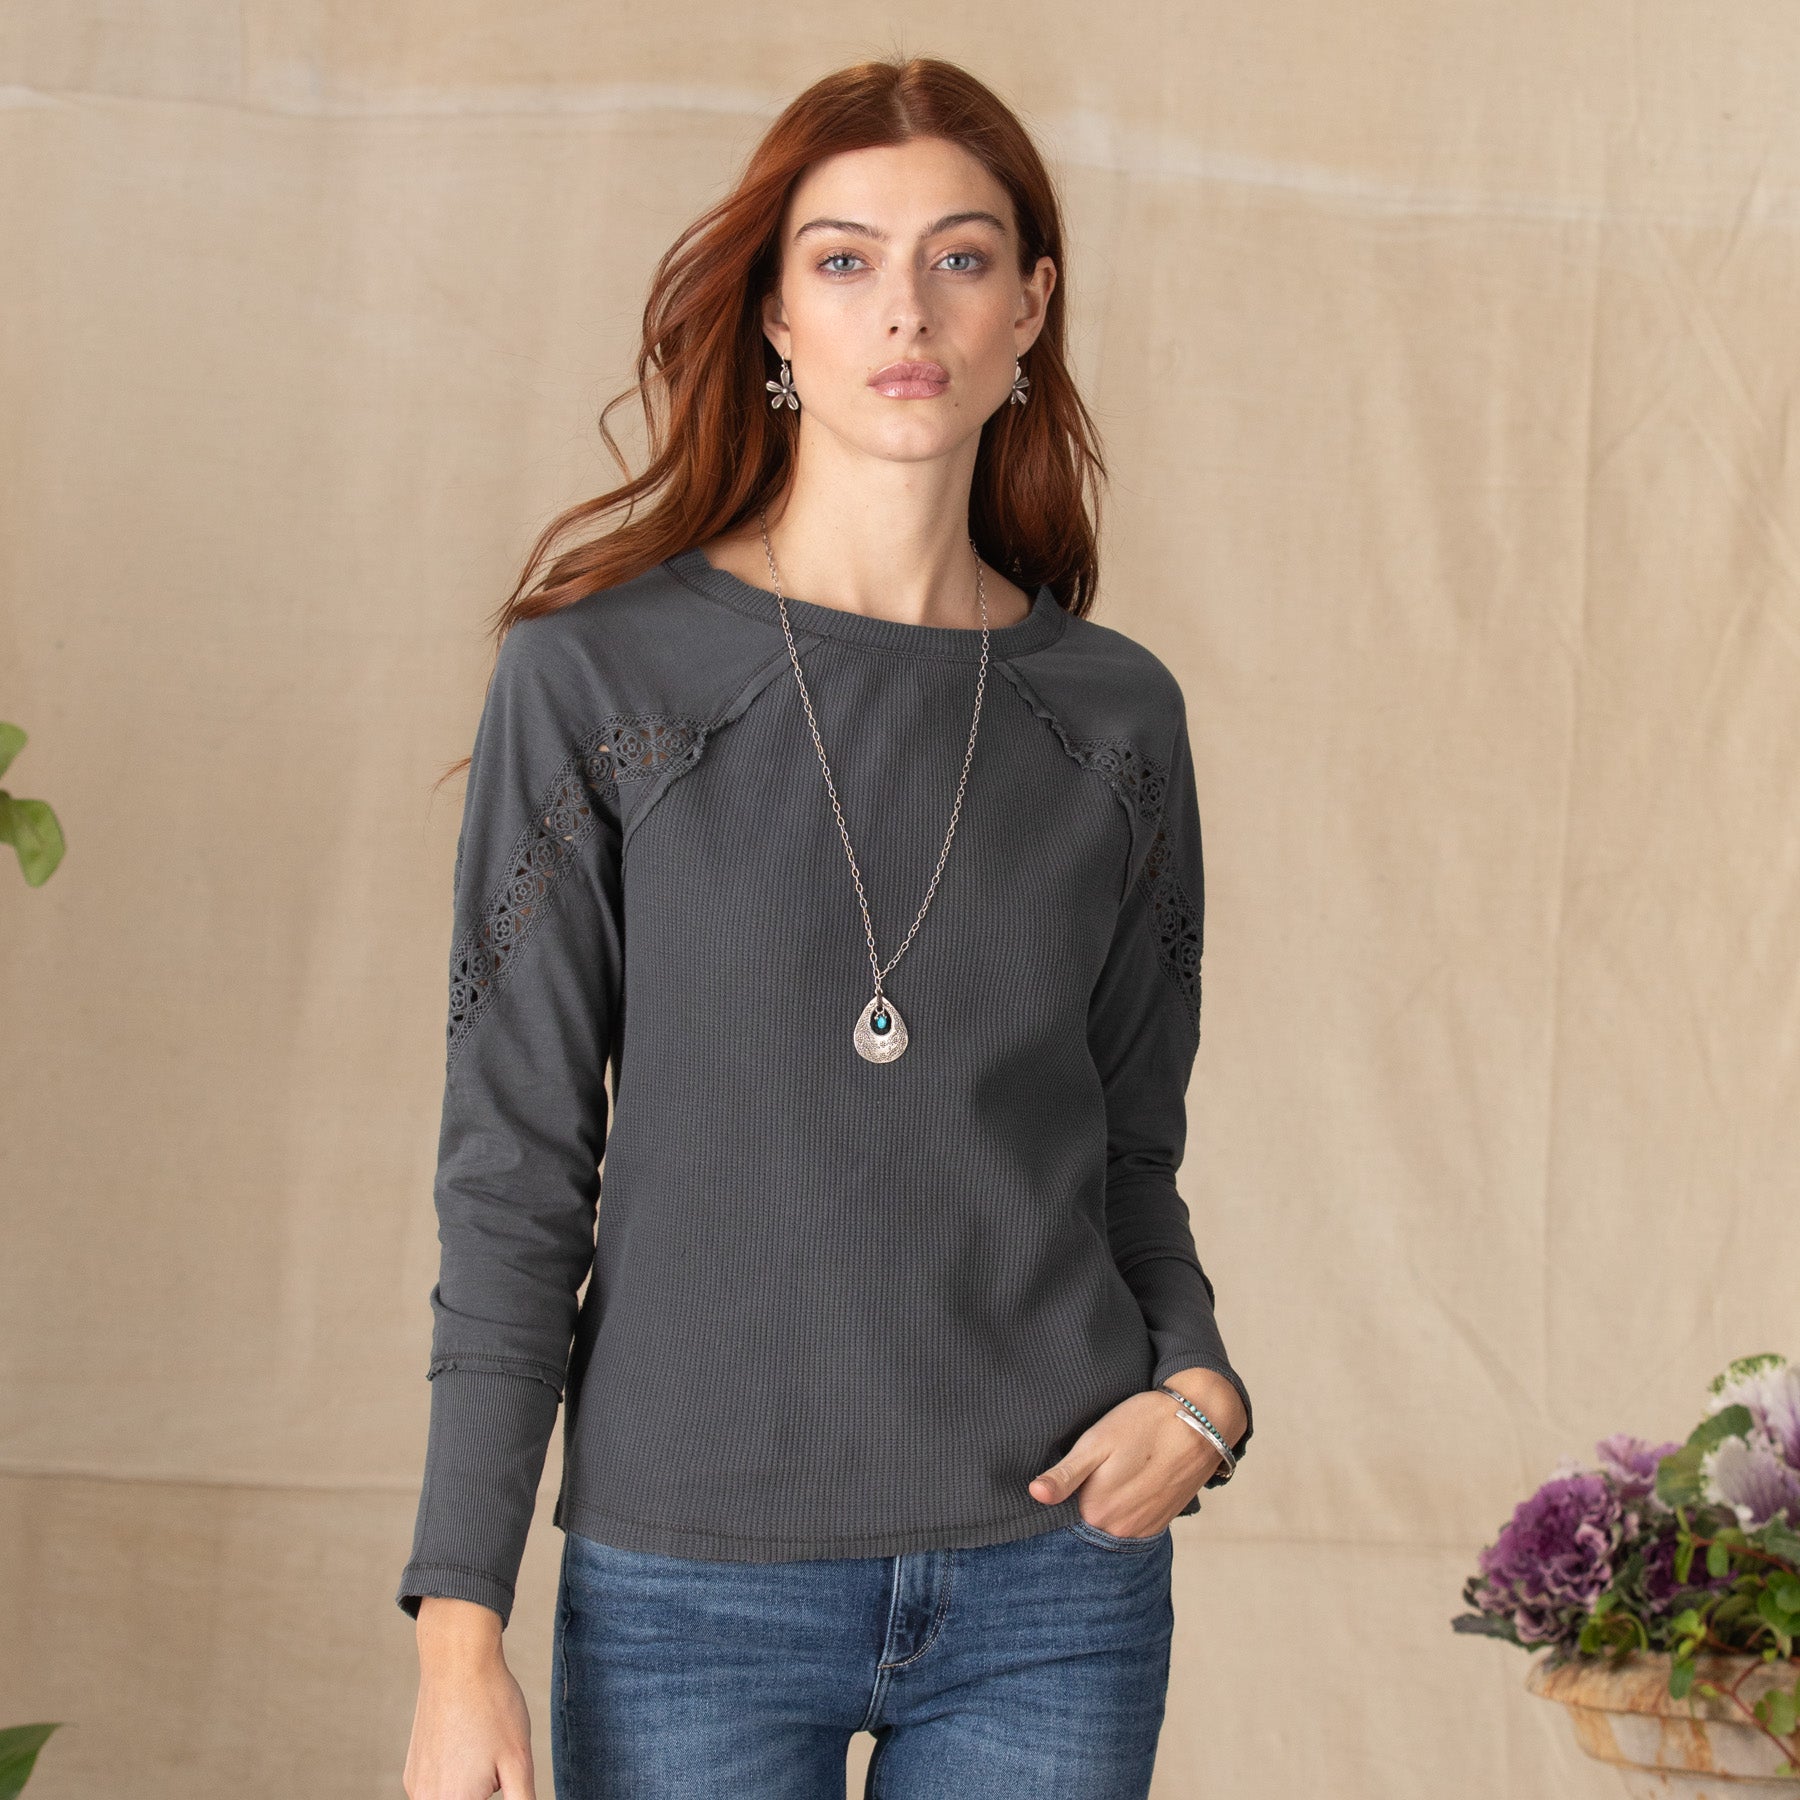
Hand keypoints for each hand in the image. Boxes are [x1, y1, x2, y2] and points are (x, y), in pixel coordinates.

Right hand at [404, 1596, 537, 1798]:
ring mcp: (416, 1787)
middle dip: (484, 1790)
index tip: (503, 1770)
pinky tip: (467, 1743)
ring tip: (483, 1746)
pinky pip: (438, 1787)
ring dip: (470, 1788)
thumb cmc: (492, 1706)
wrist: (457, 1662)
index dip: (498, 1787)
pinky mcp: (413, 1772)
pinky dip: (455, 1775)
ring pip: (452, 1796)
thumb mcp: (519, 1759)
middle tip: (493, 1755)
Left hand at [1026, 1367, 1244, 1535]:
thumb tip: (1035, 1495)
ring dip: (1103, 1507)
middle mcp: (1119, 1530)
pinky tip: (1125, 1485)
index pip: (1060, 1515)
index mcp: (1096, 1511)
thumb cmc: (1144, 1424)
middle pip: (1085, 1522)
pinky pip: (1130, 1524)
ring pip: (1109, 1524)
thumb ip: (1065, 1475)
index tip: (1060, 1476)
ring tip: (1108, 1475)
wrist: (1201, 1421)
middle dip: (1078, 1503)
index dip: (1058, 1493)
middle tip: (1088, 1469)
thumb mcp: (1097, 1442)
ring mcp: (1142, 1528)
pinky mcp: (1160, 1522)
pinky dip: (1123, 1510)